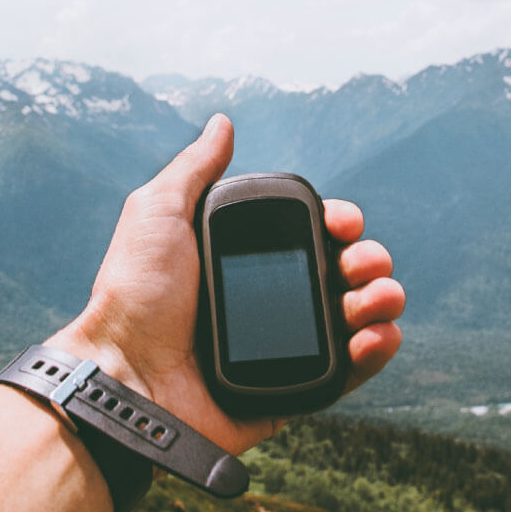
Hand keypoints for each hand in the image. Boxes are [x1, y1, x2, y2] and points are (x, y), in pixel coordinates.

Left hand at [46, 114, 403, 454]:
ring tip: (371, 299)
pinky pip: (353, 370)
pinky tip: (376, 335)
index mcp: (244, 259)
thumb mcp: (157, 214)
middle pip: (345, 271)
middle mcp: (270, 299)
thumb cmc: (135, 295)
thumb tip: (223, 123)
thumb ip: (194, 169)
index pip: (312, 233)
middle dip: (368, 258)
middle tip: (356, 263)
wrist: (129, 377)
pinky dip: (378, 349)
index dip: (338, 222)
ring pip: (359, 316)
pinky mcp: (297, 388)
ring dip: (381, 298)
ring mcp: (287, 346)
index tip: (341, 222)